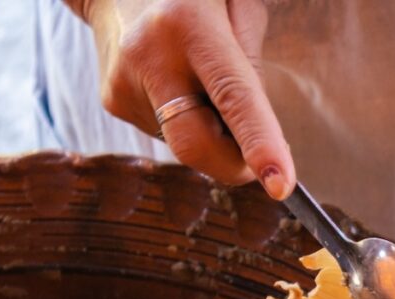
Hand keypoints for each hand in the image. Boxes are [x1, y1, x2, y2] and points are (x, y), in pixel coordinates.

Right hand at [73, 0, 294, 197]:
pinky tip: (178, 83)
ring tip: (200, 80)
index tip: (280, 185)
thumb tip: (261, 131)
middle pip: (197, 146)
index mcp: (189, 24)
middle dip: (236, 166)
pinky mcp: (114, 103)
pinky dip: (188, 122)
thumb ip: (253, 63)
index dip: (260, 145)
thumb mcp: (237, 6)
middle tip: (261, 160)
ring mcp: (125, 84)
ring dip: (211, 132)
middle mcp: (150, 57)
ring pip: (186, 143)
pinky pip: (168, 133)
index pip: (233, 98)